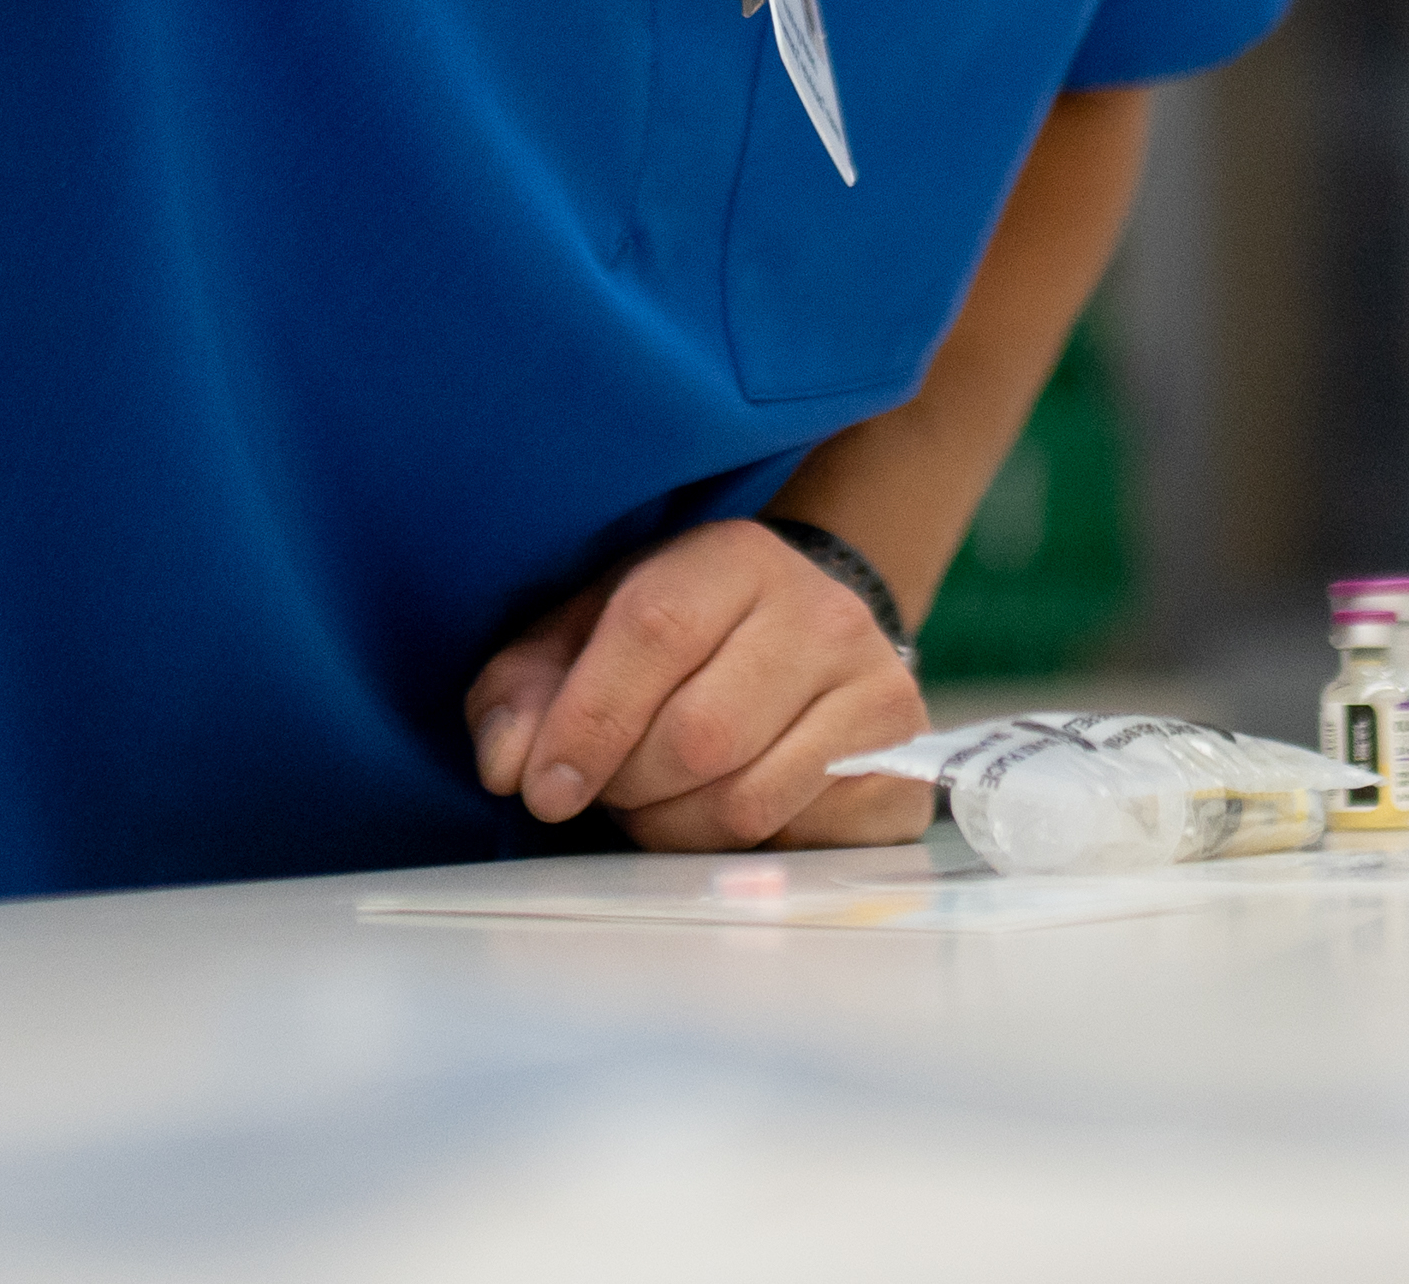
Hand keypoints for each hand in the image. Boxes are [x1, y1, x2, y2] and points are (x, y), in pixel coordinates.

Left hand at [462, 520, 934, 851]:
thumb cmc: (675, 644)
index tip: (543, 787)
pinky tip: (721, 815)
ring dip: (674, 828)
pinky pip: (798, 837)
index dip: (589, 719)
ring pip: (745, 801)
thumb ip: (523, 691)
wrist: (803, 647)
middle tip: (609, 790)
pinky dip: (737, 851)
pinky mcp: (900, 760)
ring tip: (660, 802)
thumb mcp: (583, 638)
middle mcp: (821, 611)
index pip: (656, 630)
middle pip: (698, 734)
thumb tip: (507, 765)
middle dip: (629, 787)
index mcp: (734, 558)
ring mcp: (876, 686)